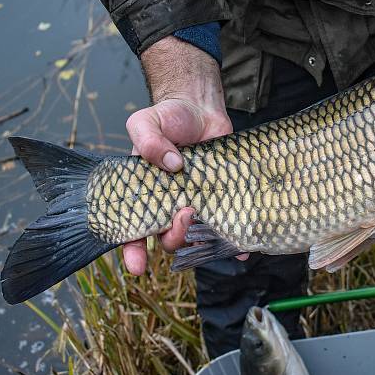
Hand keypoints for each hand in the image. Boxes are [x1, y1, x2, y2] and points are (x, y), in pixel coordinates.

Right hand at [122, 37, 246, 274]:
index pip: (133, 229)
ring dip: (201, 239)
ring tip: (209, 221)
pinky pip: (226, 227)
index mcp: (144, 193)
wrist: (202, 108)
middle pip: (168, 238)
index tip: (138, 266)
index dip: (133, 251)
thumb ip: (148, 140)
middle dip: (175, 236)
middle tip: (186, 212)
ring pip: (196, 237)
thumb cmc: (169, 116)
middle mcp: (169, 204)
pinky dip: (233, 242)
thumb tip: (172, 164)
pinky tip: (241, 249)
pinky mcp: (220, 198)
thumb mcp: (146, 121)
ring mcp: (196, 203)